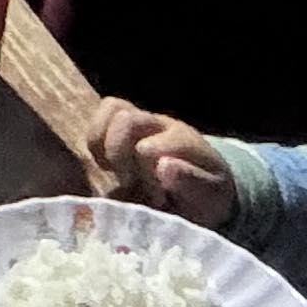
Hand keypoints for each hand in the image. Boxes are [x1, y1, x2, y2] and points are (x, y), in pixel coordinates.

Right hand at [86, 102, 236, 225]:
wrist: (208, 186)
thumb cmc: (207, 194)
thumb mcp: (210, 197)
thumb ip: (191, 182)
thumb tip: (163, 166)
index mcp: (182, 139)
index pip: (148, 145)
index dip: (143, 172)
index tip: (156, 197)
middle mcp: (159, 124)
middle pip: (124, 118)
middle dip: (117, 154)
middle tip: (129, 182)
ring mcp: (140, 122)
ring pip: (110, 109)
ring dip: (102, 142)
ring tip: (112, 170)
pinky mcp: (123, 129)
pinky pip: (100, 121)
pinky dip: (96, 144)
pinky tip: (108, 168)